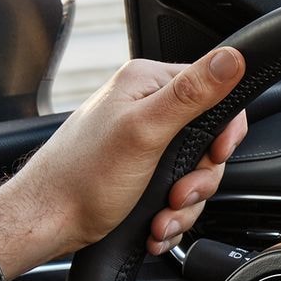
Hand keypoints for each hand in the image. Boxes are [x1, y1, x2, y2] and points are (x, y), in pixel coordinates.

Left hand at [0, 48, 250, 277]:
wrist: (48, 222)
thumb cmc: (81, 177)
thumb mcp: (145, 131)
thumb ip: (192, 94)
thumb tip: (232, 57)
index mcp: (148, 84)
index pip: (216, 92)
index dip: (224, 131)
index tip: (214, 155)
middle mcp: (148, 109)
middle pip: (211, 142)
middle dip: (199, 179)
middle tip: (177, 193)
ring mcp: (146, 143)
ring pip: (197, 174)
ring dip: (185, 205)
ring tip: (161, 216)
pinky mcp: (144, 173)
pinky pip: (181, 193)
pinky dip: (173, 215)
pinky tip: (155, 223)